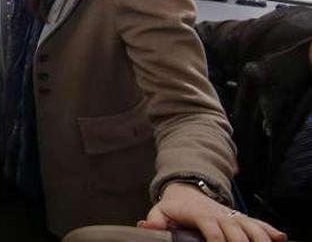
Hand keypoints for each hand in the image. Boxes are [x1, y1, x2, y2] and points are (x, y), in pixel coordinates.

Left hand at [139, 183, 285, 241]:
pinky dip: (269, 230)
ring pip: (250, 225)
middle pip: (236, 229)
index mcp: (200, 214)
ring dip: (259, 237)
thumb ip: (155, 219)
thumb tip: (146, 225)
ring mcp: (231, 215)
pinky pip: (257, 223)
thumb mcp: (161, 210)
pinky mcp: (239, 218)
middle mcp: (219, 214)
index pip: (212, 227)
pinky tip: (280, 238)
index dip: (217, 239)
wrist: (187, 189)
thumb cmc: (174, 206)